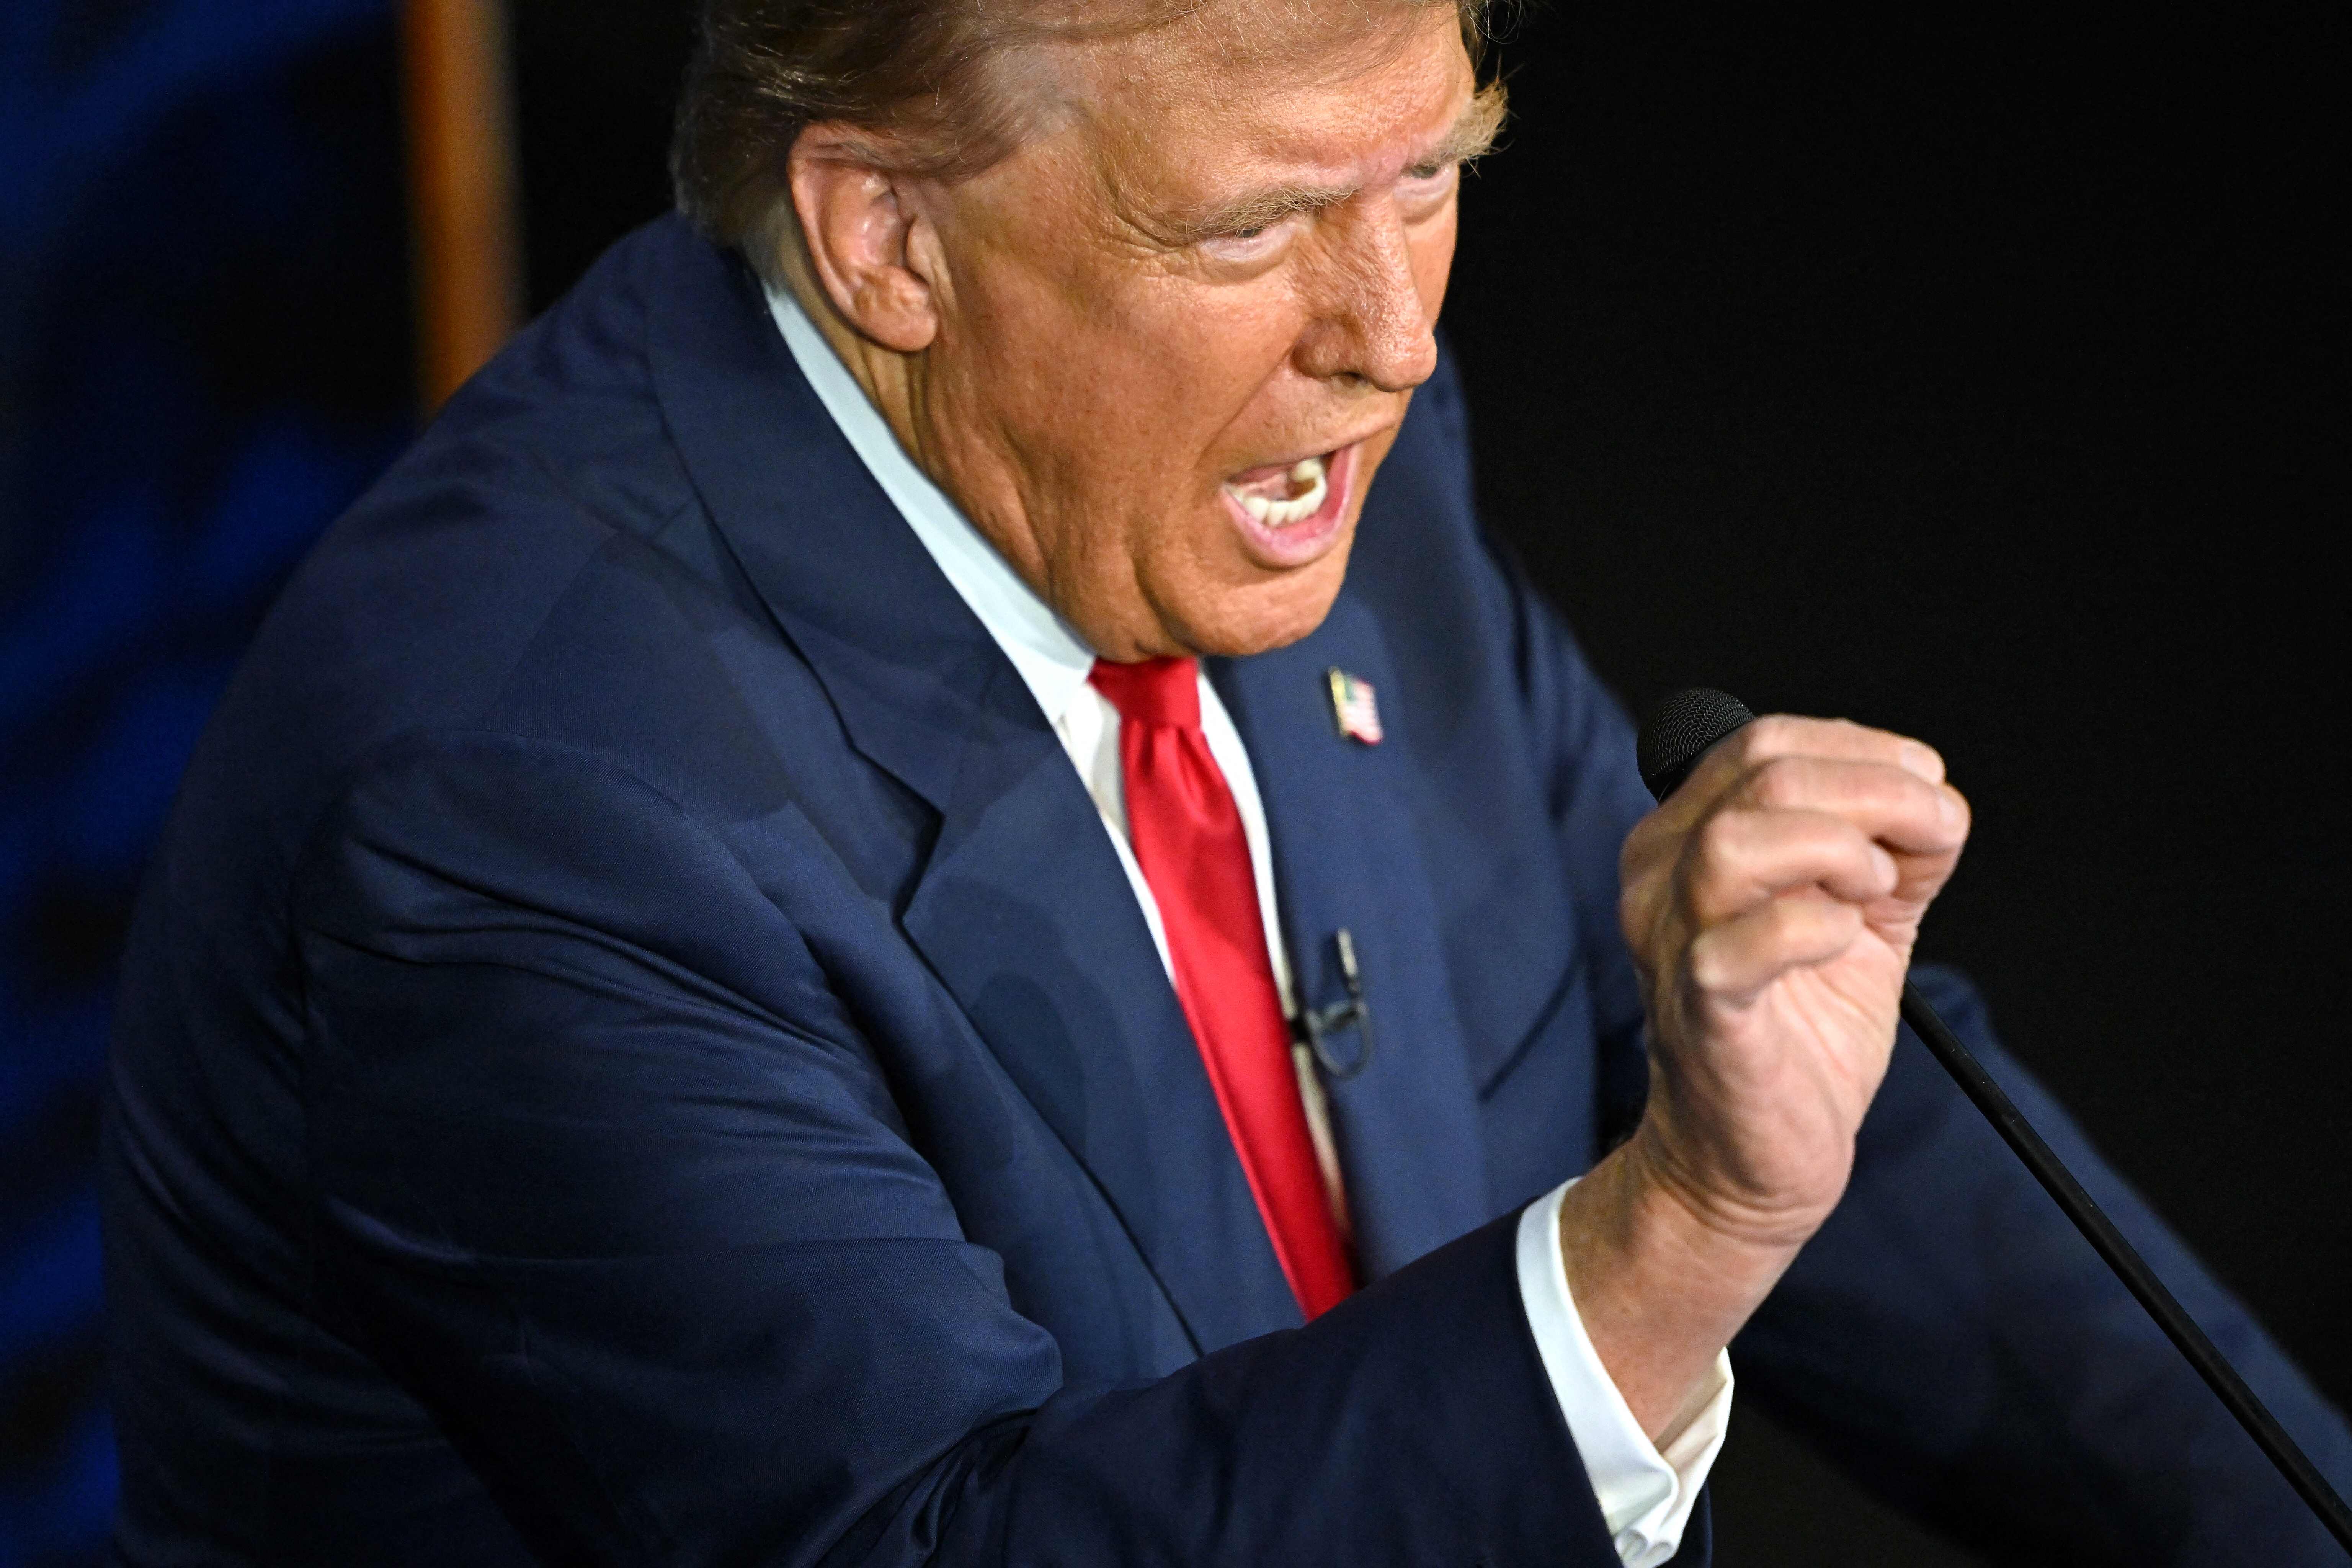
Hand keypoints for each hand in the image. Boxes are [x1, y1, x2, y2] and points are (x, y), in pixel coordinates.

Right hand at [1617, 715, 1968, 1245]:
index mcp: (1687, 839)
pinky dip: (1816, 927)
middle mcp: (1661, 877)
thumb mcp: (1855, 918)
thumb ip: (1891, 853)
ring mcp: (1672, 941)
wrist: (1751, 1159)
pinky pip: (1741, 945)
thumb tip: (1937, 805)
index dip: (1863, 749)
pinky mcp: (1699, 1009)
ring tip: (1875, 892)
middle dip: (1878, 789)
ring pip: (1738, 840)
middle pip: (1762, 771)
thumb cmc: (1798, 1034)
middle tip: (1932, 835)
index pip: (1764, 742)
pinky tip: (1845, 942)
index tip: (1925, 795)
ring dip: (1840, 847)